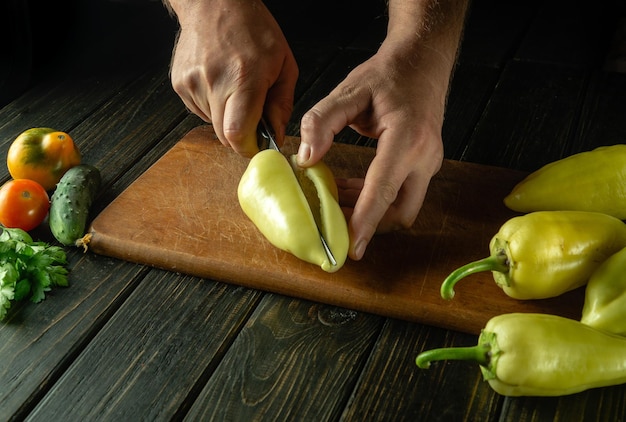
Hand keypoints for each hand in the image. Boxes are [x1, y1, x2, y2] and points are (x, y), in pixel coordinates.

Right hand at [168, 0, 297, 155]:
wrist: (215, 3)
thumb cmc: (253, 29)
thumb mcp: (283, 64)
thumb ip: (282, 104)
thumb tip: (275, 135)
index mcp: (243, 78)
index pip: (237, 133)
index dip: (249, 147)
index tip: (259, 144)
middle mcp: (214, 82)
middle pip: (224, 135)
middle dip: (241, 135)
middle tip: (253, 116)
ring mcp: (192, 84)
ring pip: (212, 124)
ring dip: (226, 117)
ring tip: (235, 88)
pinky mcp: (179, 84)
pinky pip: (200, 111)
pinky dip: (212, 106)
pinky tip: (220, 83)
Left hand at [297, 39, 453, 260]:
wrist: (423, 62)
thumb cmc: (387, 75)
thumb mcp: (349, 90)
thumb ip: (322, 122)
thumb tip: (305, 160)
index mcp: (408, 138)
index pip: (384, 189)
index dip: (366, 221)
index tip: (352, 247)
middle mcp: (425, 156)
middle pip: (401, 211)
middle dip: (370, 225)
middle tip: (334, 225)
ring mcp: (430, 163)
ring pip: (403, 207)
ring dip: (371, 212)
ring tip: (334, 202)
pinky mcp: (425, 165)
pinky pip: (402, 194)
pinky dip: (376, 199)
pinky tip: (349, 189)